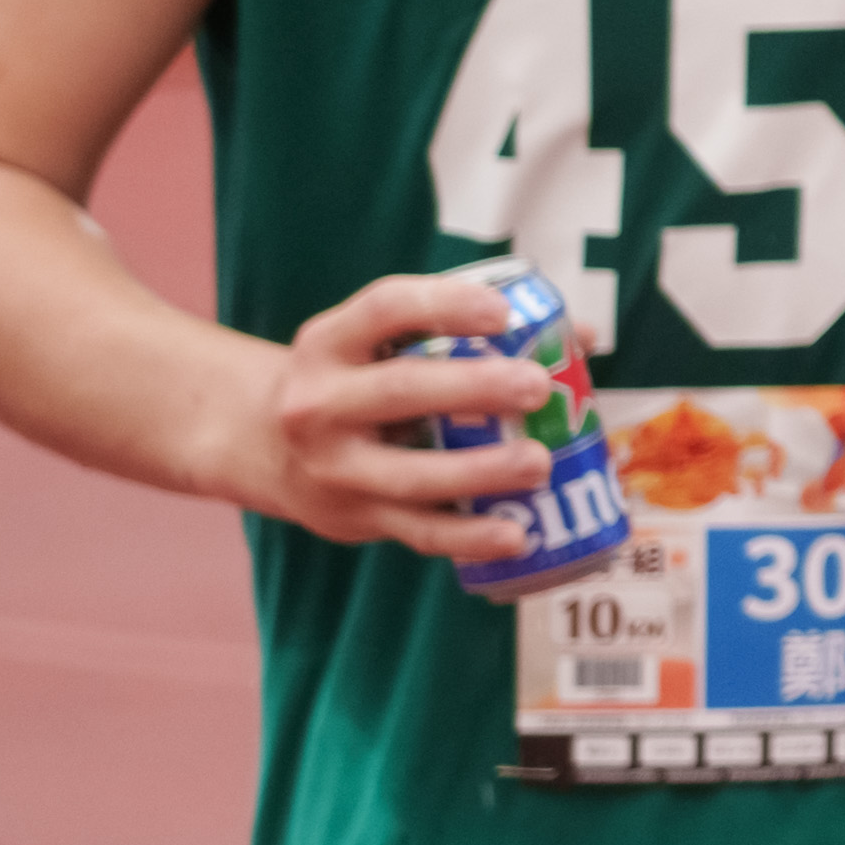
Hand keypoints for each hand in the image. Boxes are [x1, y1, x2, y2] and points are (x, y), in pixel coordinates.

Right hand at [224, 271, 559, 563]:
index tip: (504, 313)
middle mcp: (321, 404)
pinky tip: (517, 535)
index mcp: (332, 342)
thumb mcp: (380, 342)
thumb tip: (581, 336)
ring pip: (411, 474)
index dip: (446, 306)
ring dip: (480, 471)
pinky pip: (418, 532)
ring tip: (540, 463)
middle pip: (401, 391)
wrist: (264, 446)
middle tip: (536, 388)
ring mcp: (334, 468)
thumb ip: (463, 331)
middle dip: (473, 388)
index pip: (386, 309)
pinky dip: (469, 538)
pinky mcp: (354, 518)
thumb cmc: (358, 379)